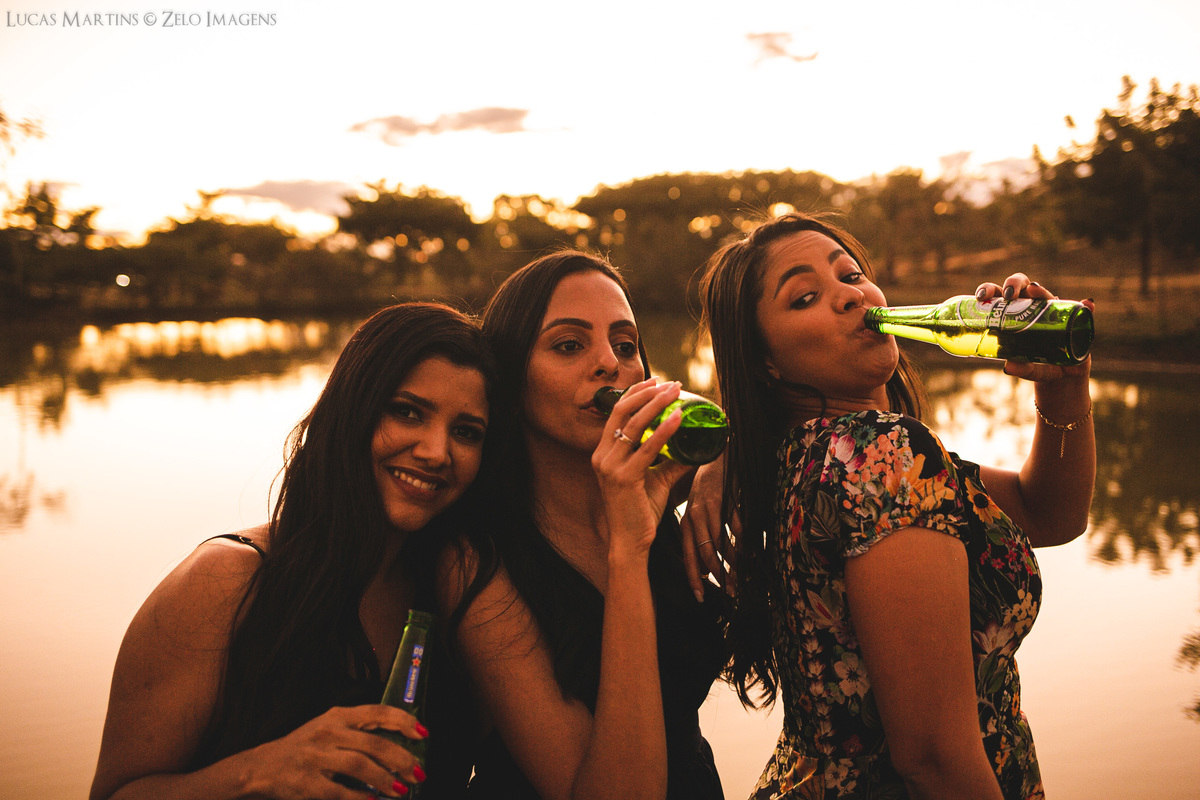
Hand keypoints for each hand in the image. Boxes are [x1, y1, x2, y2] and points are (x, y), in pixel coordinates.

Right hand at [242, 704, 425, 798]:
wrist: (262, 766)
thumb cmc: (304, 746)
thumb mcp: (329, 727)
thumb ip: (360, 730)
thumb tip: (400, 741)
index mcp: (337, 716)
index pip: (377, 713)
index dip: (403, 721)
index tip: (423, 733)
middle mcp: (328, 733)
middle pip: (374, 743)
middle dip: (401, 759)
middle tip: (418, 772)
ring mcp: (317, 758)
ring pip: (360, 766)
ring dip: (385, 780)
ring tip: (400, 790)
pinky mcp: (308, 783)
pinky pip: (341, 791)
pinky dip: (360, 796)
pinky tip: (374, 799)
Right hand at [592, 379, 691, 556]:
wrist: (630, 541)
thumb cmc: (640, 511)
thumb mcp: (656, 479)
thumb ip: (672, 461)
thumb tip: (697, 447)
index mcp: (604, 452)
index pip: (617, 412)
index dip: (635, 393)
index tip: (656, 381)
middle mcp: (602, 456)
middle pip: (622, 412)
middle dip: (647, 393)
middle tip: (671, 383)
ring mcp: (610, 466)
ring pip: (634, 424)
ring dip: (656, 404)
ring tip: (676, 392)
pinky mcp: (623, 478)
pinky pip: (647, 448)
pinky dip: (664, 430)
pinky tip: (678, 418)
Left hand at [679, 457, 737, 600]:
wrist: (717, 457)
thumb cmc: (709, 489)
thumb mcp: (699, 513)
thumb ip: (702, 538)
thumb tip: (705, 568)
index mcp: (687, 522)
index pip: (688, 556)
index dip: (694, 578)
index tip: (702, 598)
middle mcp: (694, 517)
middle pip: (706, 554)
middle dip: (720, 575)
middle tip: (732, 591)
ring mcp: (710, 509)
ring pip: (722, 543)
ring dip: (735, 561)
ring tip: (745, 575)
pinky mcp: (725, 500)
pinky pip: (737, 526)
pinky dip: (745, 540)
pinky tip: (752, 551)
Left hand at [975, 273, 1093, 382]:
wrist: (1060, 377)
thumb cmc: (1037, 367)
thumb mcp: (1027, 369)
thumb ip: (1020, 368)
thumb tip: (1008, 367)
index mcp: (1012, 314)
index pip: (998, 295)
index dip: (988, 290)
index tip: (981, 297)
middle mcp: (1032, 308)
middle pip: (1020, 287)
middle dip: (1013, 284)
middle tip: (1009, 296)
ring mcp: (1053, 311)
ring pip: (1046, 293)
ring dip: (1040, 290)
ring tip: (1034, 291)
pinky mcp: (1073, 320)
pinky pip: (1082, 310)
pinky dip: (1086, 306)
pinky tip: (1088, 304)